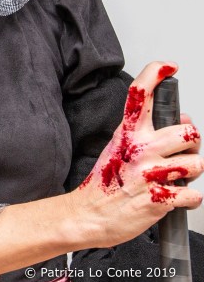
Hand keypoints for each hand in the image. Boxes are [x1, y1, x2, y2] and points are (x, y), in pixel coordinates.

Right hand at [69, 61, 202, 248]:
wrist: (88, 216)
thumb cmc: (106, 184)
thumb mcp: (119, 148)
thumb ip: (149, 133)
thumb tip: (184, 121)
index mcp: (127, 134)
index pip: (140, 94)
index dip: (156, 74)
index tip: (169, 65)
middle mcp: (139, 149)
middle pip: (188, 133)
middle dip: (192, 147)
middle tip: (180, 155)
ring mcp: (149, 173)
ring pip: (197, 164)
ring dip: (192, 174)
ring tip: (174, 179)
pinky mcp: (158, 199)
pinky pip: (194, 195)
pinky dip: (189, 199)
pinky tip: (174, 198)